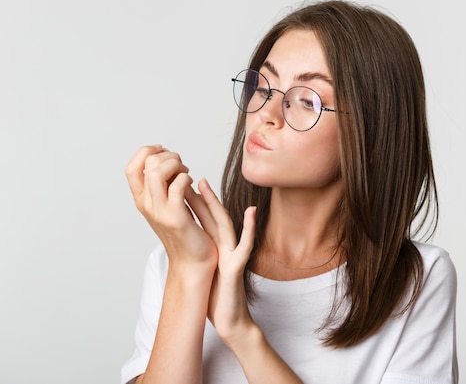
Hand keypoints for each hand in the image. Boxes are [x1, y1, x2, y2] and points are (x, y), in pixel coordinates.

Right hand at [125, 145, 217, 272]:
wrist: (193, 261)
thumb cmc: (186, 231)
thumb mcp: (169, 204)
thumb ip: (164, 184)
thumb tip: (167, 160)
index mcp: (142, 200)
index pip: (130, 167)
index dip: (146, 152)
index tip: (164, 151)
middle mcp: (146, 204)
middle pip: (147, 163)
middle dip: (168, 156)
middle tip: (181, 166)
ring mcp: (159, 211)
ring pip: (158, 171)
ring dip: (176, 165)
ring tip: (186, 173)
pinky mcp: (176, 217)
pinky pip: (178, 185)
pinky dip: (187, 178)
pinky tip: (192, 184)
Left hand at [187, 177, 256, 346]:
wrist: (230, 321)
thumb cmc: (216, 299)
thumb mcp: (205, 272)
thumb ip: (202, 256)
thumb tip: (188, 246)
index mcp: (214, 248)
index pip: (203, 221)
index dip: (194, 203)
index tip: (182, 185)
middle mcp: (224, 248)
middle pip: (212, 218)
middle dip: (202, 197)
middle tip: (193, 177)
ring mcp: (232, 256)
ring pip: (226, 225)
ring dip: (217, 205)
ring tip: (207, 187)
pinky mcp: (237, 267)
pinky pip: (245, 246)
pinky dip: (250, 229)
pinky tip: (252, 213)